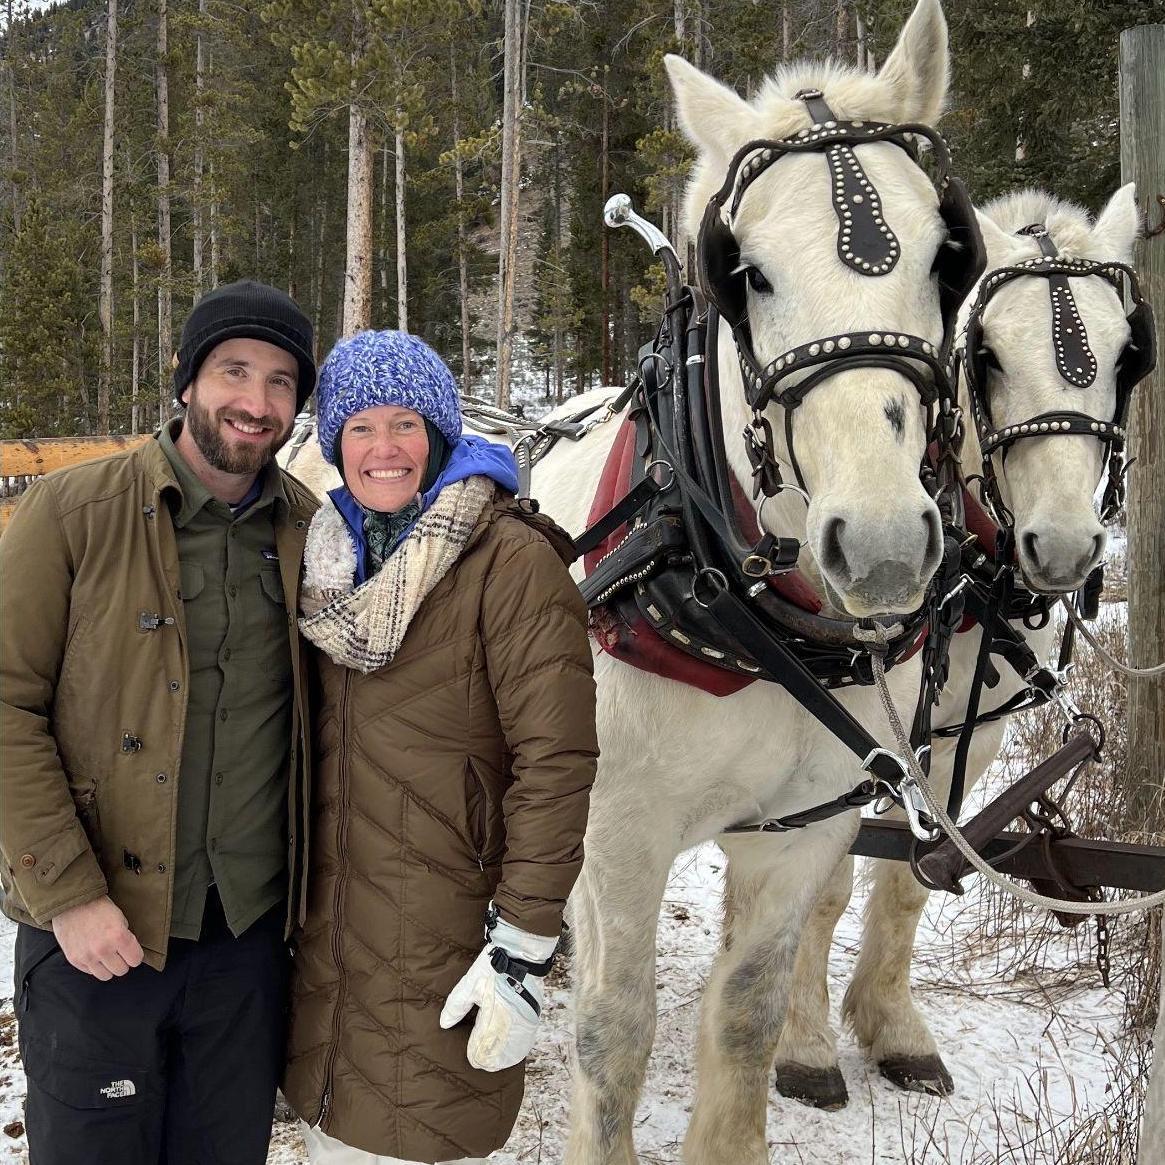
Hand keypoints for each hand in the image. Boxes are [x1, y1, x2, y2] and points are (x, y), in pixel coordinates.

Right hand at [51, 896, 143, 980]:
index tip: (132, 952)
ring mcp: (87, 956)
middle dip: (123, 962)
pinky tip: (94, 954)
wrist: (71, 904)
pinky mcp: (74, 960)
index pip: (135, 960)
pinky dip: (94, 966)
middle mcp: (103, 949)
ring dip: (108, 967)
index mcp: (118, 936)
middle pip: (121, 970)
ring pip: (106, 976)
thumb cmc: (98, 907)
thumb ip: (125, 937)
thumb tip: (129, 951)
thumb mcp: (120, 918)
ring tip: (107, 956)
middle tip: (119, 953)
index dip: (135, 955)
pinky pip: (90, 972)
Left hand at [439, 909, 557, 1071]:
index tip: (472, 1058)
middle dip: (491, 1059)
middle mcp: (513, 1021)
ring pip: (517, 1049)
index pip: (485, 1046)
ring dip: (505, 1057)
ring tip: (495, 1062)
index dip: (477, 1055)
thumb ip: (457, 1005)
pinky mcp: (534, 1013)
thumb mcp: (470, 983)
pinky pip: (527, 1038)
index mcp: (495, 1015)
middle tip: (481, 1062)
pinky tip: (513, 1052)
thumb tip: (444, 1024)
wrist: (520, 951)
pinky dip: (519, 1048)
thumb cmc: (493, 967)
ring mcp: (526, 1018)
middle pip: (502, 1053)